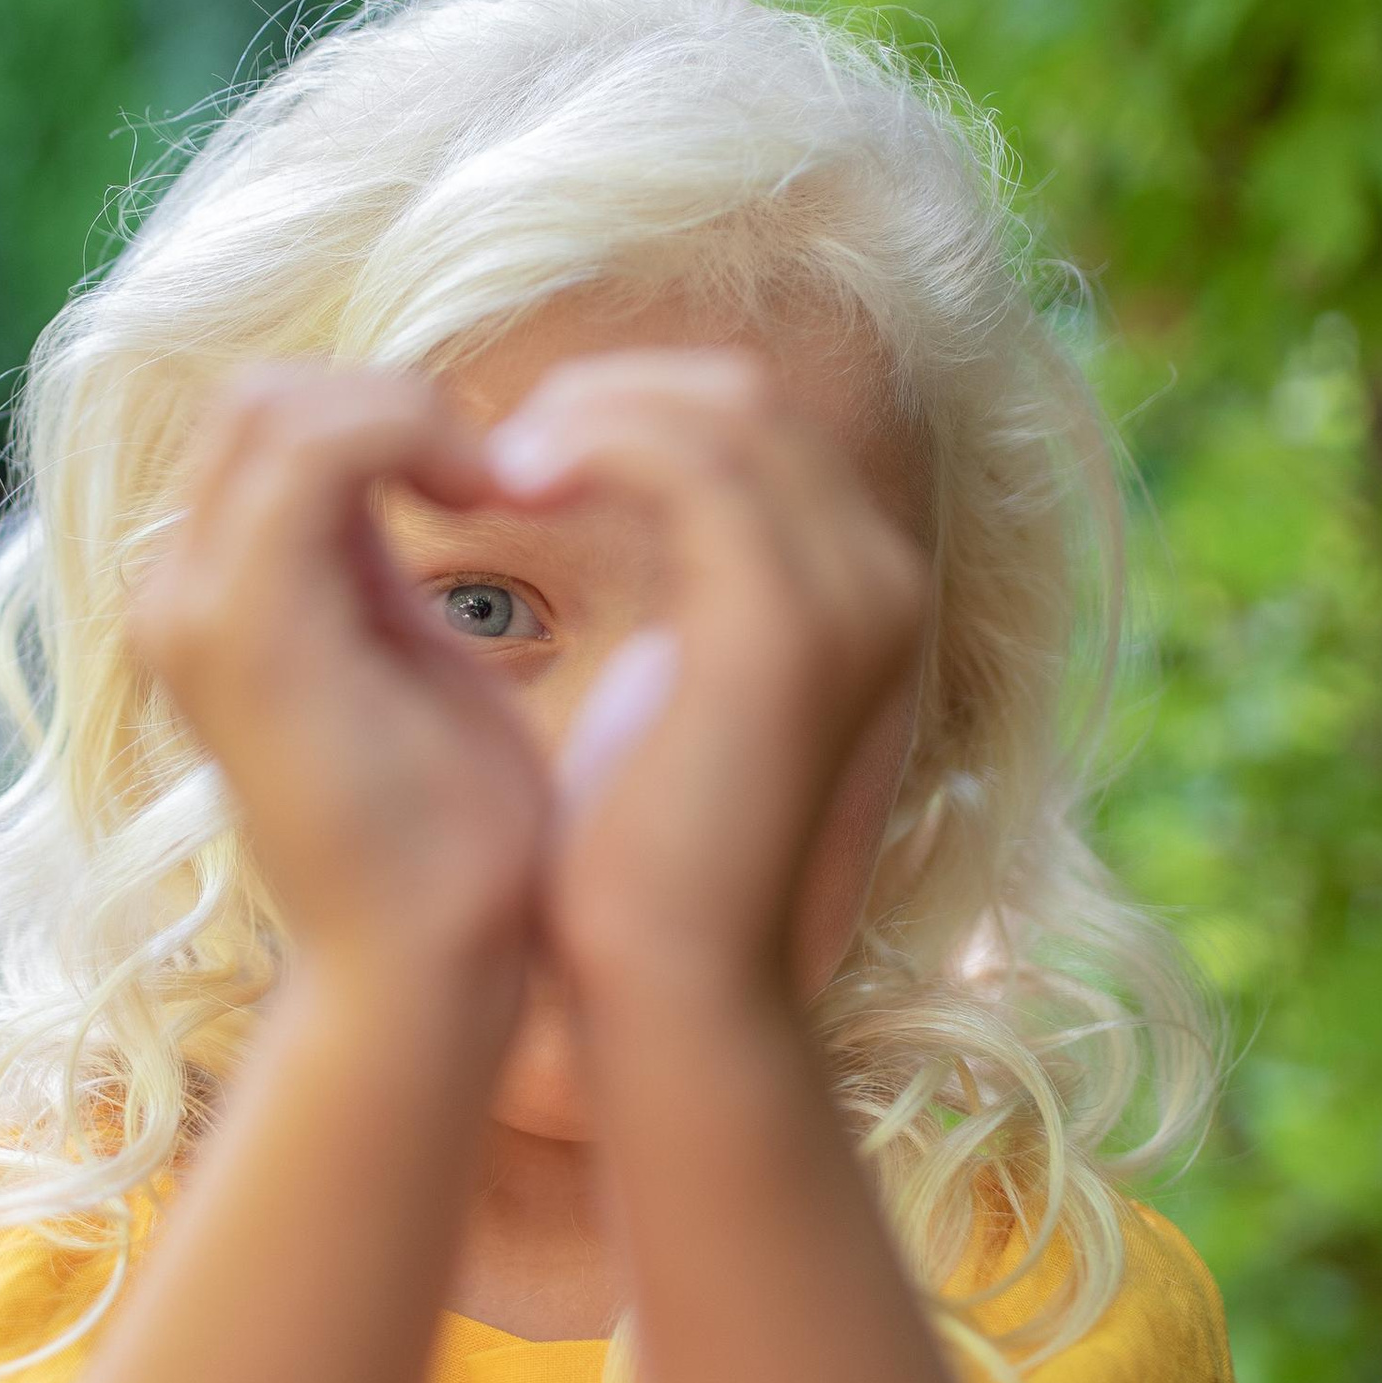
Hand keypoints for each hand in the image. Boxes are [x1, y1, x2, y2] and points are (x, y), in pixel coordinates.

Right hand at [128, 365, 548, 981]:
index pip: (269, 417)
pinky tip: (488, 500)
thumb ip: (374, 553)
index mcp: (209, 598)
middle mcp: (173, 597)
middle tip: (501, 475)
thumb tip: (407, 452)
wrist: (428, 964)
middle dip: (393, 401)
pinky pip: (315, 450)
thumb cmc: (444, 831)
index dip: (384, 409)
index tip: (492, 477)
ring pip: (281, 404)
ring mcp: (193, 610)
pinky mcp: (244, 628)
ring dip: (410, 413)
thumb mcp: (403, 649)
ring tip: (499, 487)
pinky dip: (412, 435)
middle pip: (260, 394)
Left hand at [487, 351, 929, 1009]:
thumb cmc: (643, 857)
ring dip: (594, 416)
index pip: (757, 420)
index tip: (532, 449)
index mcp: (860, 589)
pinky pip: (688, 472)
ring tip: (499, 467)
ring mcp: (847, 601)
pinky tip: (513, 488)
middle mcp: (882, 581)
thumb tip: (622, 491)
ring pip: (722, 416)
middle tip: (503, 446)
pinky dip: (594, 451)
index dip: (639, 405)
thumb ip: (684, 580)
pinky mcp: (781, 632)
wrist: (672, 986)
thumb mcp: (671, 683)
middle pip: (748, 398)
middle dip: (613, 395)